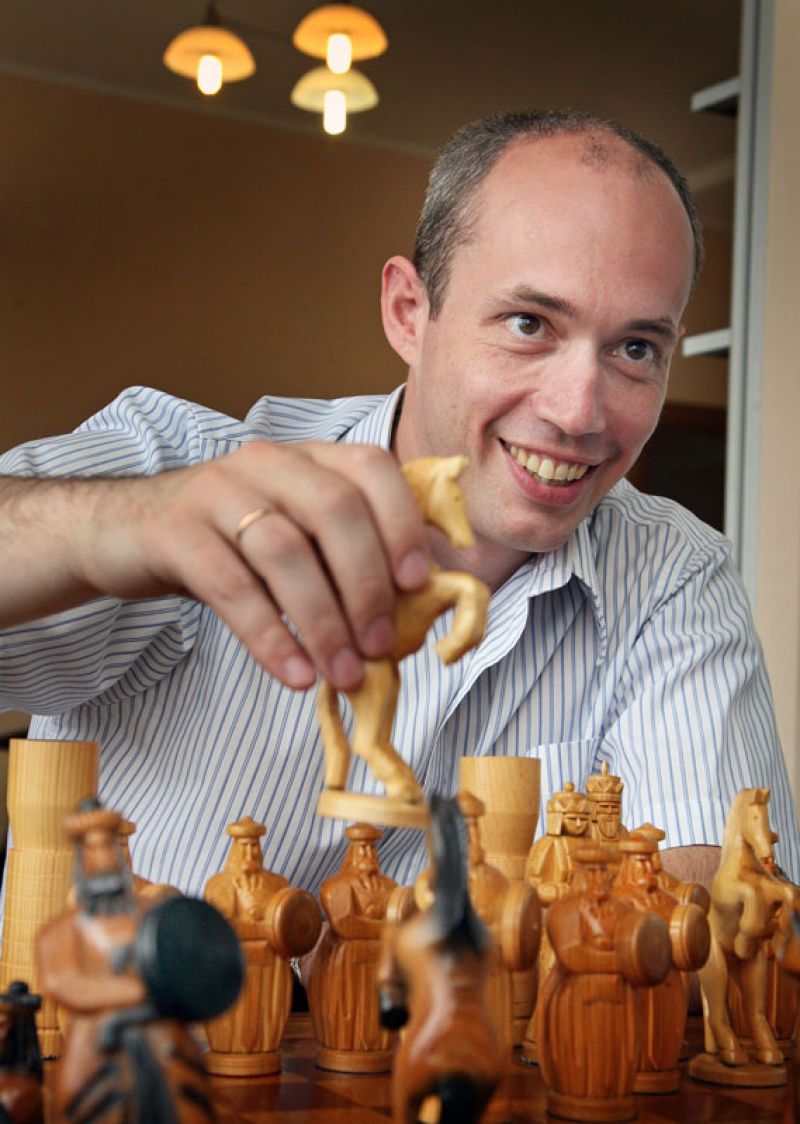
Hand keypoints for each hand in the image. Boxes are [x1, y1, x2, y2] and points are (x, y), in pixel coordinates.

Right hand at [71, 440, 429, 689]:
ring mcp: (217, 491)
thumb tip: (415, 609)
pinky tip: (295, 674)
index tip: (417, 584)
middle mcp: (267, 463)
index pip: (370, 468)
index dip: (401, 523)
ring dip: (323, 620)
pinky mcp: (175, 531)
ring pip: (284, 551)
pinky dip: (270, 636)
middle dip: (366, 583)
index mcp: (308, 458)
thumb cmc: (227, 539)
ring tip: (344, 673)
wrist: (123, 530)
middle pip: (334, 510)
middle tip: (380, 646)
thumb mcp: (292, 530)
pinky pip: (231, 586)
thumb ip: (346, 554)